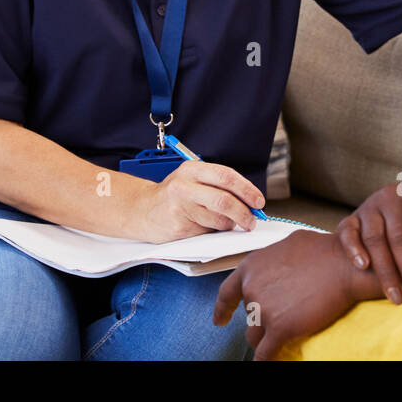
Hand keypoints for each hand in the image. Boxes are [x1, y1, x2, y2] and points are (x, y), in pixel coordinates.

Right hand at [131, 160, 265, 242]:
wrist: (142, 210)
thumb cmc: (174, 195)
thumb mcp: (193, 180)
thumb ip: (218, 186)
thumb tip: (250, 201)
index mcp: (192, 169)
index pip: (226, 177)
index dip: (247, 189)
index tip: (258, 201)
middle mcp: (184, 186)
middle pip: (224, 200)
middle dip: (244, 213)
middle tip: (252, 221)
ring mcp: (180, 207)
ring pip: (218, 219)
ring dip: (229, 224)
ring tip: (226, 223)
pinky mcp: (178, 227)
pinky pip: (207, 231)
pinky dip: (214, 231)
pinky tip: (206, 226)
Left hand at [213, 229, 374, 359]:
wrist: (345, 264)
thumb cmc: (325, 251)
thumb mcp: (289, 244)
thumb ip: (273, 260)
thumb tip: (275, 269)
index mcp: (251, 267)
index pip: (227, 293)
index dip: (222, 309)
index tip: (220, 319)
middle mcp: (252, 288)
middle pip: (248, 316)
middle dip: (262, 318)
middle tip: (281, 315)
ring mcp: (263, 310)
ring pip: (254, 336)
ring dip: (266, 338)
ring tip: (282, 335)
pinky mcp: (279, 329)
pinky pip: (265, 354)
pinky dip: (267, 360)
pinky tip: (273, 361)